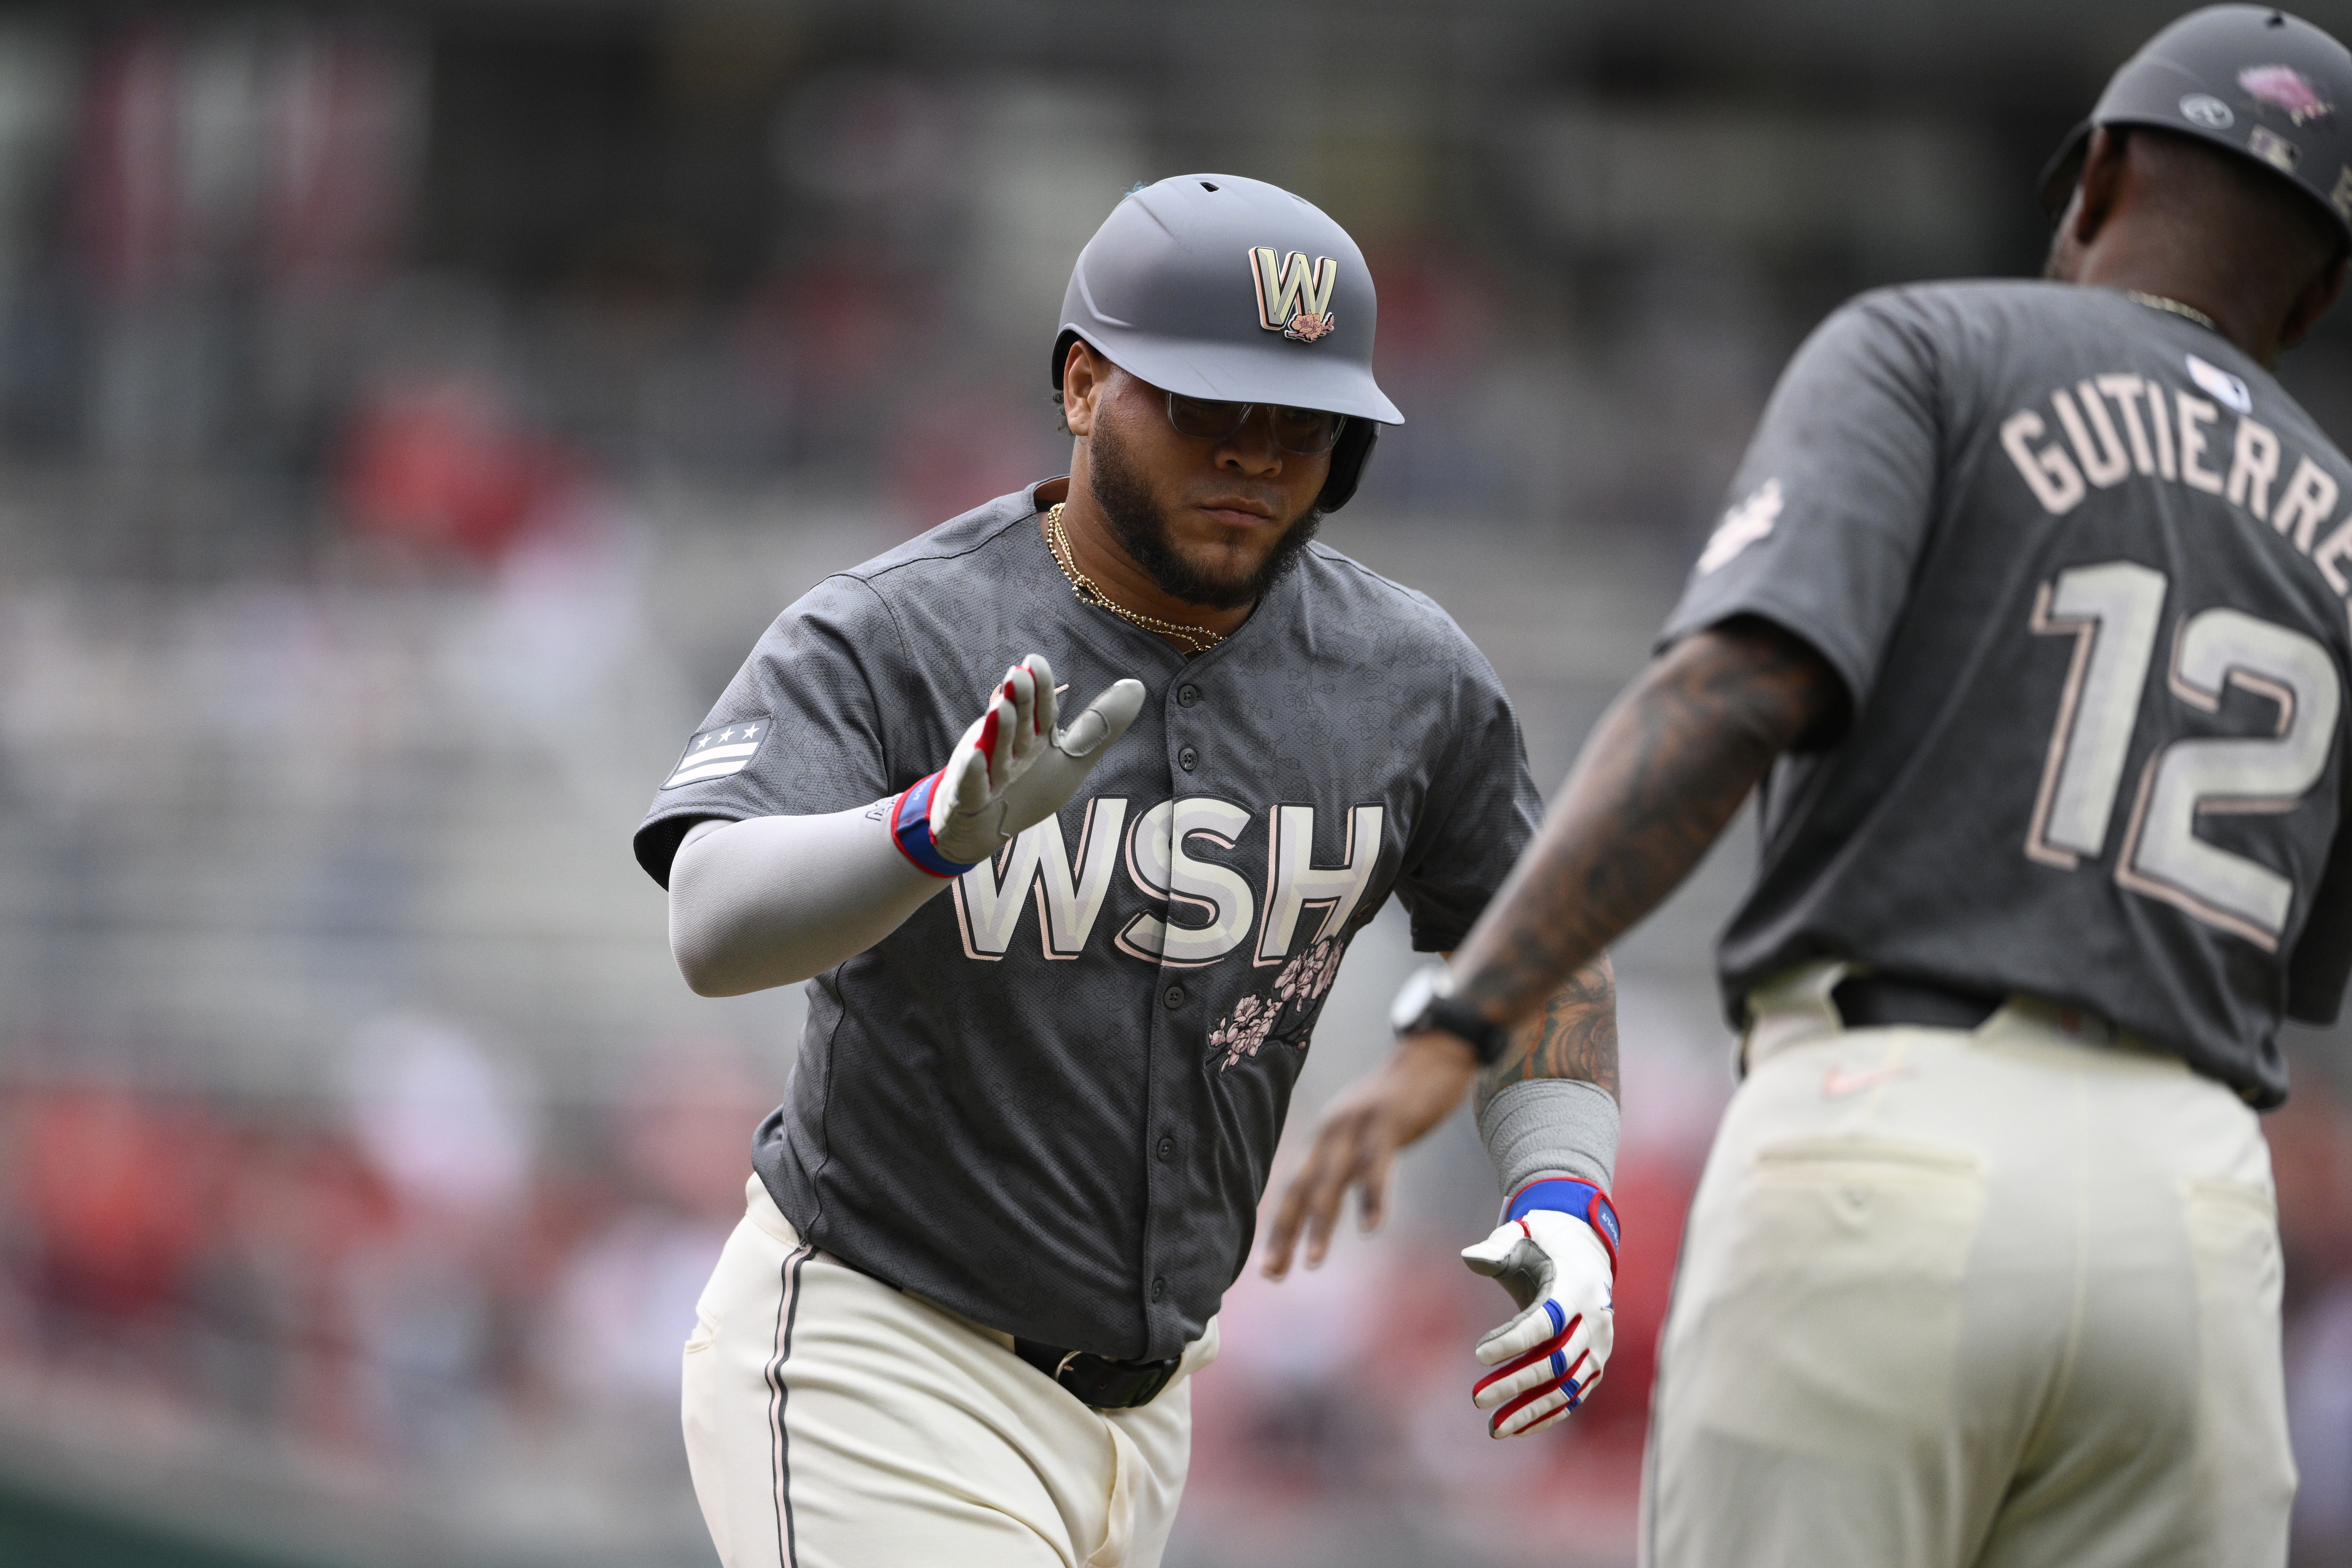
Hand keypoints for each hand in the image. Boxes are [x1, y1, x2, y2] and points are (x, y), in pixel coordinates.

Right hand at [894, 655, 1144, 873]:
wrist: (988, 825)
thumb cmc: (1031, 785)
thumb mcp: (1072, 756)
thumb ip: (1102, 726)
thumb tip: (1136, 686)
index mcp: (1037, 736)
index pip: (1043, 709)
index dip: (1041, 687)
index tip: (1035, 661)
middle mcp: (1012, 748)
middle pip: (1020, 723)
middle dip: (1020, 700)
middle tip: (1019, 674)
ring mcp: (989, 770)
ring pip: (996, 748)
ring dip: (1000, 728)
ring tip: (1002, 705)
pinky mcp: (971, 794)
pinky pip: (973, 784)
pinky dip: (973, 771)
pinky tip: (975, 754)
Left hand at [1260, 1031, 1478, 1279]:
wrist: (1433, 1051)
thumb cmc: (1401, 1098)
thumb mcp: (1366, 1130)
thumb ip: (1349, 1159)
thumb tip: (1335, 1195)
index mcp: (1325, 1137)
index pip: (1294, 1187)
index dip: (1280, 1228)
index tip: (1268, 1268)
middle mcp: (1331, 1131)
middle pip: (1300, 1188)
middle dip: (1284, 1233)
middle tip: (1272, 1273)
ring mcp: (1357, 1126)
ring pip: (1331, 1181)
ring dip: (1320, 1224)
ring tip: (1311, 1261)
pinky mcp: (1387, 1122)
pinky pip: (1375, 1166)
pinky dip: (1371, 1198)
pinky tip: (1370, 1227)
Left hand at [1461, 1195, 1616, 1437]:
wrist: (1585, 1253)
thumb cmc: (1543, 1243)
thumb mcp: (1521, 1234)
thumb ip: (1497, 1247)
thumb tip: (1468, 1257)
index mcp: (1577, 1287)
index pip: (1546, 1321)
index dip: (1514, 1340)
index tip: (1479, 1355)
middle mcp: (1594, 1321)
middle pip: (1556, 1360)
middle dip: (1516, 1382)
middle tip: (1476, 1398)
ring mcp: (1599, 1348)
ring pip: (1566, 1387)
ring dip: (1530, 1409)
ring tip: (1494, 1427)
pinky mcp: (1596, 1365)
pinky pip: (1574, 1396)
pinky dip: (1547, 1414)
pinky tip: (1517, 1428)